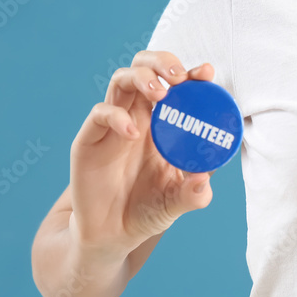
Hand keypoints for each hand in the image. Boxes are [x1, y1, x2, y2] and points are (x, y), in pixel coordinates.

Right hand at [69, 52, 217, 257]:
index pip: (177, 86)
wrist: (112, 234)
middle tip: (178, 77)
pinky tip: (133, 133)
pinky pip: (100, 114)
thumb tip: (205, 179)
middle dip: (162, 62)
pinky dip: (117, 116)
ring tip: (161, 94)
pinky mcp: (90, 139)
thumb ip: (195, 193)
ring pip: (121, 80)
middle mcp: (139, 117)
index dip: (191, 74)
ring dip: (142, 78)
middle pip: (145, 68)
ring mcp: (113, 125)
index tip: (206, 72)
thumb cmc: (148, 210)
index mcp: (164, 124)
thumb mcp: (178, 203)